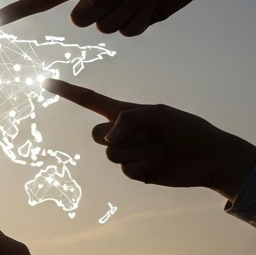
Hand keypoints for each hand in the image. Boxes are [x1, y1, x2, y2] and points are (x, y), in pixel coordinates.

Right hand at [45, 79, 255, 200]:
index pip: (90, 100)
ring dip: (141, 151)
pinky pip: (126, 169)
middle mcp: (122, 132)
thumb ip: (130, 119)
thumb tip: (109, 139)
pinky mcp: (136, 172)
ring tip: (162, 148)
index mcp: (125, 112)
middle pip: (97, 135)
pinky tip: (161, 163)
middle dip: (123, 135)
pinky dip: (146, 165)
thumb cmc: (189, 129)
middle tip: (152, 135)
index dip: (68, 92)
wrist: (210, 157)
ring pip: (112, 154)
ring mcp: (127, 153)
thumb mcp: (160, 113)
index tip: (45, 83)